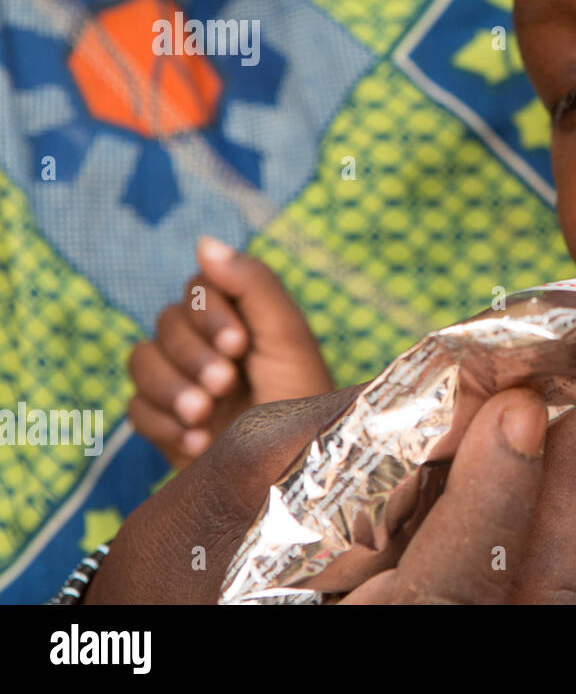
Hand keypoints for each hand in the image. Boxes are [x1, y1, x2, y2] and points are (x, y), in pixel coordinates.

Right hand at [88, 346, 575, 603]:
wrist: (195, 605)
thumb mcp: (244, 488)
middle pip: (543, 592)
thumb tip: (456, 374)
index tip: (519, 408)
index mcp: (357, 642)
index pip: (451, 597)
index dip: (496, 504)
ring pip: (569, 583)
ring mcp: (473, 640)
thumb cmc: (190, 555)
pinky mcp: (491, 609)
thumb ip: (341, 434)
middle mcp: (427, 653)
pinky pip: (561, 570)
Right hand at [127, 237, 334, 466]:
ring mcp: (184, 382)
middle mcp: (208, 345)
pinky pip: (135, 408)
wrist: (293, 472)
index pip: (197, 289)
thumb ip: (253, 284)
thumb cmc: (302, 401)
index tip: (238, 345)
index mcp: (242, 318)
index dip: (208, 314)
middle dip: (192, 356)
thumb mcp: (289, 338)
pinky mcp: (166, 422)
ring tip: (205, 416)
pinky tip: (199, 441)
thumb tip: (204, 242)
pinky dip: (162, 423)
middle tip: (223, 385)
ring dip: (171, 388)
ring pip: (140, 361)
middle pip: (165, 324)